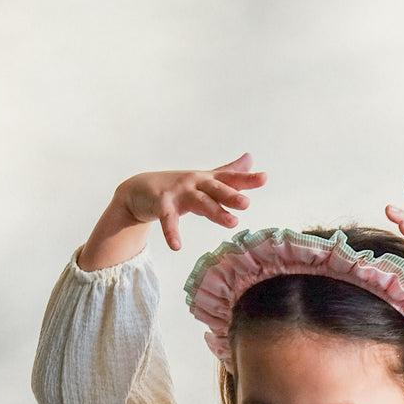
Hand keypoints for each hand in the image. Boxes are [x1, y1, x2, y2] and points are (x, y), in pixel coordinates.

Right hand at [115, 153, 267, 250]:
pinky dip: (172, 232)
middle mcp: (195, 183)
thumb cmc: (178, 187)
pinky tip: (176, 246)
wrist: (139, 190)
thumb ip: (228, 173)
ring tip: (232, 223)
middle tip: (247, 203)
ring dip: (215, 212)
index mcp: (207, 180)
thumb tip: (250, 158)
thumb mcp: (205, 180)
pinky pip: (168, 219)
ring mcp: (178, 192)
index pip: (229, 179)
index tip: (264, 178)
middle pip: (216, 189)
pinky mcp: (161, 204)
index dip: (246, 179)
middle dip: (231, 195)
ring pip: (200, 202)